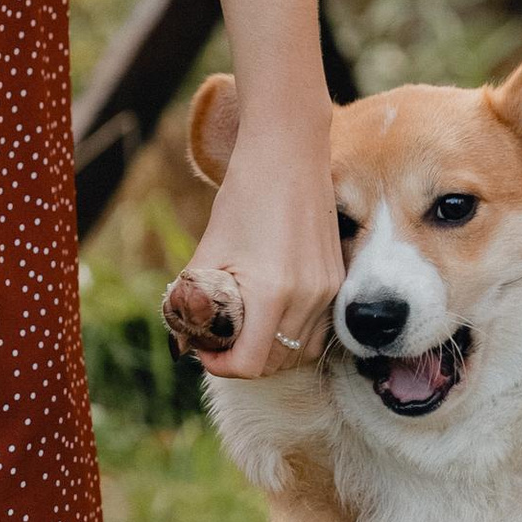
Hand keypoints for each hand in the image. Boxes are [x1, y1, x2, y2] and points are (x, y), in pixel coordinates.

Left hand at [189, 112, 340, 382]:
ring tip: (245, 331)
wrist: (288, 154)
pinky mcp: (339, 281)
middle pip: (277, 363)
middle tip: (220, 342)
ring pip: (302, 352)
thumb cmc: (243, 197)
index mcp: (271, 292)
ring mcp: (329, 291)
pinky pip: (319, 331)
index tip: (206, 352)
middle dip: (244, 360)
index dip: (221, 366)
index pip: (250, 364)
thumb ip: (194, 301)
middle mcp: (308, 297)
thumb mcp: (211, 250)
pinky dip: (294, 335)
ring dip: (272, 352)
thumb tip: (183, 344)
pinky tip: (272, 318)